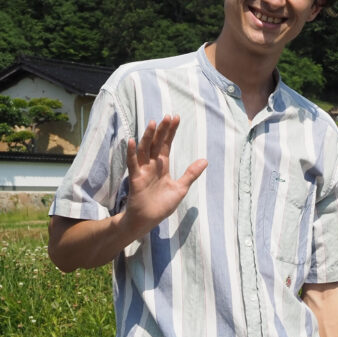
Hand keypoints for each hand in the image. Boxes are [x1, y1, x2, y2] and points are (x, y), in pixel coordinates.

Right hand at [121, 115, 207, 236]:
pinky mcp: (135, 178)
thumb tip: (205, 160)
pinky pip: (133, 163)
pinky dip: (132, 152)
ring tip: (153, 123)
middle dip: (162, 130)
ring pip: (144, 149)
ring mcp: (142, 171)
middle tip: (168, 116)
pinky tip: (132, 140)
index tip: (176, 119)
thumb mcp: (180, 188)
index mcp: (162, 166)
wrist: (148, 220)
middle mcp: (151, 165)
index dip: (171, 132)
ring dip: (148, 136)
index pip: (166, 145)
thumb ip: (191, 174)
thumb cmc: (162, 205)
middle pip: (156, 144)